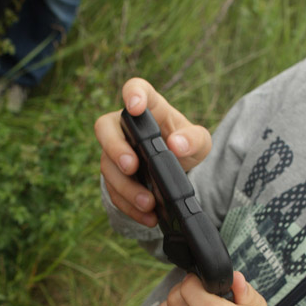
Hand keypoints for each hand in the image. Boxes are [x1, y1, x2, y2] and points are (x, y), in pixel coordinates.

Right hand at [95, 77, 212, 226]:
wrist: (178, 170)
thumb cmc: (186, 145)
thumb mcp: (200, 143)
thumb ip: (194, 140)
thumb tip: (176, 145)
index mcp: (149, 109)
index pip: (135, 89)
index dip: (132, 94)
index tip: (135, 107)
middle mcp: (125, 126)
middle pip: (105, 127)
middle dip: (115, 148)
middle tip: (131, 166)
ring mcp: (115, 151)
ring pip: (107, 166)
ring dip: (126, 187)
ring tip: (148, 203)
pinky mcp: (114, 177)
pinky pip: (113, 192)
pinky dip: (130, 206)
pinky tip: (148, 216)